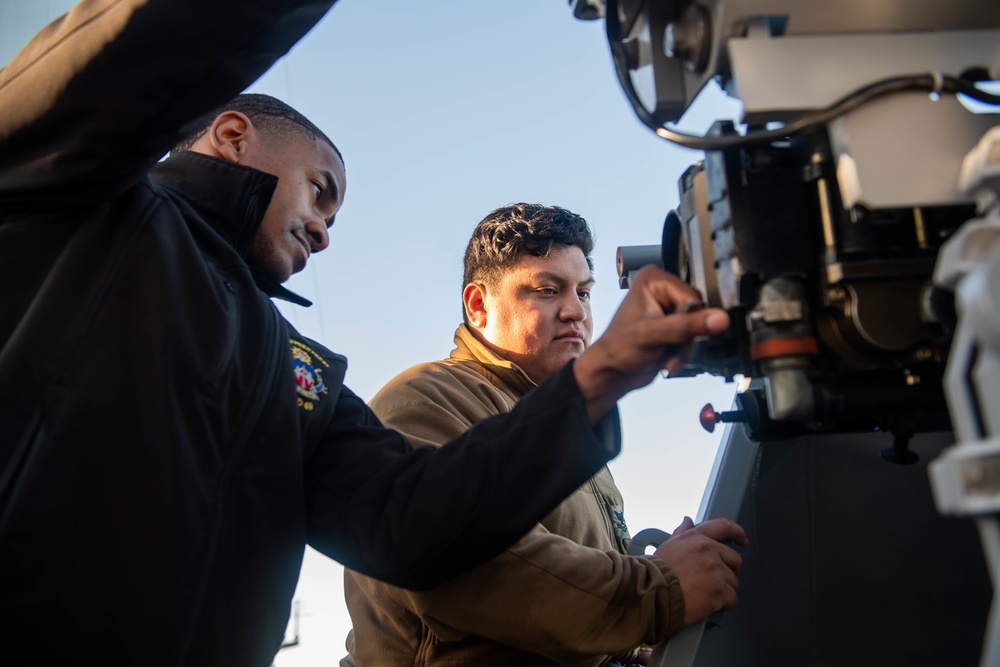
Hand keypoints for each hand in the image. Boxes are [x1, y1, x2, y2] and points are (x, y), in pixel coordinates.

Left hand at [573, 266, 728, 421]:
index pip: (694, 298)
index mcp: (654, 280)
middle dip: (685, 337)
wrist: (612, 373)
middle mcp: (663, 290)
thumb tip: (719, 319)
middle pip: (699, 314)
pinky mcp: (673, 326)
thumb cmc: (617, 349)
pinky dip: (683, 353)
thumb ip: (687, 326)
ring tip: (664, 355)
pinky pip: (694, 340)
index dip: (687, 320)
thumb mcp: (653, 334)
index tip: (670, 332)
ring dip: (684, 349)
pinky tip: (666, 357)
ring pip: (699, 329)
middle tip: (666, 346)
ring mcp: (669, 309)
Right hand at [653, 517, 746, 624]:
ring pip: (734, 581)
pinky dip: (723, 604)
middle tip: (715, 580)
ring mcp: (716, 571)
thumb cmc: (657, 571)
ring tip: (705, 593)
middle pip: (735, 559)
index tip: (742, 540)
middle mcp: (709, 551)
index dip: (737, 532)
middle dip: (728, 570)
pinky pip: (732, 598)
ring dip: (724, 589)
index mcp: (697, 538)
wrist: (652, 593)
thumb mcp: (668, 545)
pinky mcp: (719, 591)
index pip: (724, 526)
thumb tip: (687, 520)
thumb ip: (681, 532)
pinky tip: (709, 603)